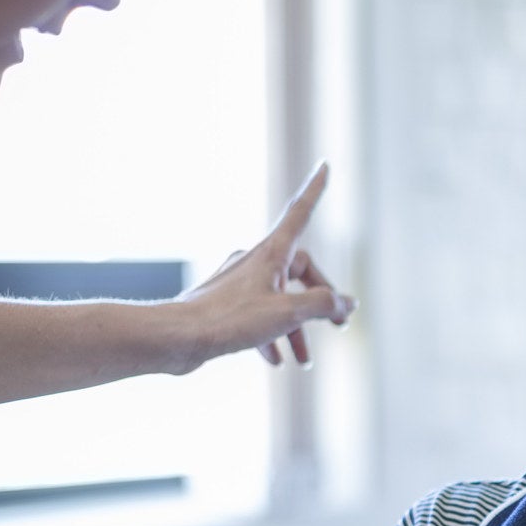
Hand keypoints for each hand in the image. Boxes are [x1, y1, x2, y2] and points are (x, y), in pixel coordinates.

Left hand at [177, 163, 355, 369]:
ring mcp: (240, 283)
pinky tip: (277, 361)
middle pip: (301, 273)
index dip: (315, 191)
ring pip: (281, 300)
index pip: (300, 213)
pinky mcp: (227, 305)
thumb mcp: (288, 313)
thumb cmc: (229, 320)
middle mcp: (255, 262)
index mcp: (271, 254)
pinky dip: (272, 335)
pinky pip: (259, 315)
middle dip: (321, 302)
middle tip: (340, 325)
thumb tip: (348, 303)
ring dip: (297, 328)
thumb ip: (324, 305)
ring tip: (305, 359)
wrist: (177, 338)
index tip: (324, 165)